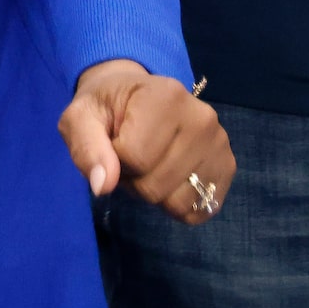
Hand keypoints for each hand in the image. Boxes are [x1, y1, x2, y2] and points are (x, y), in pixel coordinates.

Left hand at [59, 60, 234, 224]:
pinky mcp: (228, 167)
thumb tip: (103, 185)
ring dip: (154, 194)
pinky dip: (177, 204)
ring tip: (149, 164)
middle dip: (132, 180)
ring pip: (177, 203)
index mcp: (166, 96)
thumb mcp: (80, 118)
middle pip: (155, 186)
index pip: (133, 159)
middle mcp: (202, 118)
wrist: (135, 97)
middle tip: (129, 156)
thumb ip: (87, 147)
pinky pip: (199, 211)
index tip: (112, 143)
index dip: (112, 161)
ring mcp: (220, 144)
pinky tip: (169, 176)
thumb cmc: (107, 107)